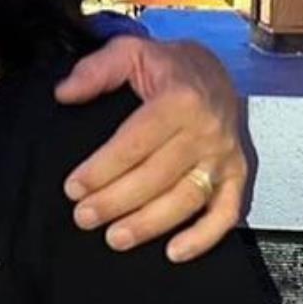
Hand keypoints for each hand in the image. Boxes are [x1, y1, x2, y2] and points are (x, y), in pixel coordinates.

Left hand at [56, 37, 247, 259]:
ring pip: (187, 199)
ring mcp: (224, 156)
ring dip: (151, 224)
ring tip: (116, 238)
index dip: (102, 169)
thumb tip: (64, 93)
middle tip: (84, 217)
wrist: (213, 71)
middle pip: (158, 176)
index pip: (135, 143)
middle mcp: (207, 130)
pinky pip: (226, 212)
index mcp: (180, 99)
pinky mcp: (237, 174)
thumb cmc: (167, 66)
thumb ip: (96, 70)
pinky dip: (204, 237)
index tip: (73, 187)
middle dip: (117, 201)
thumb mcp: (129, 52)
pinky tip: (174, 252)